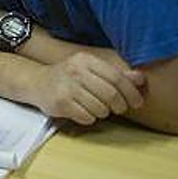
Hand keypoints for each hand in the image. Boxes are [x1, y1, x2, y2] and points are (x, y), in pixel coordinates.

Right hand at [29, 53, 145, 125]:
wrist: (36, 81)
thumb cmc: (69, 76)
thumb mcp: (90, 69)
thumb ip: (114, 73)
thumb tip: (140, 78)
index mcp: (85, 60)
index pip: (117, 77)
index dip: (131, 92)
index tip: (137, 102)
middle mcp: (75, 72)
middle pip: (111, 95)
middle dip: (120, 106)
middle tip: (119, 108)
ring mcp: (67, 88)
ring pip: (101, 109)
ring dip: (103, 112)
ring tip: (96, 107)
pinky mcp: (61, 104)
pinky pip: (87, 118)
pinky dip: (89, 118)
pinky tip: (83, 110)